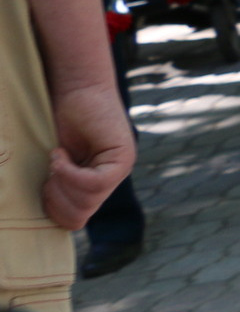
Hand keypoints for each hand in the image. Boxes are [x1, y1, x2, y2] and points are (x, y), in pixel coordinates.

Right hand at [44, 81, 133, 229]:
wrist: (76, 90)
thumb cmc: (61, 122)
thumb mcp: (57, 162)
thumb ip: (60, 185)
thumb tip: (53, 218)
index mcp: (95, 186)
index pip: (74, 221)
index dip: (53, 208)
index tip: (44, 185)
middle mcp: (111, 181)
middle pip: (79, 215)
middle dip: (55, 198)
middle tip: (50, 172)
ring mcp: (120, 170)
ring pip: (87, 201)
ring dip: (61, 182)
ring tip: (57, 158)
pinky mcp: (123, 159)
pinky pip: (95, 183)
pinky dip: (69, 171)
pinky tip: (61, 153)